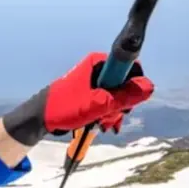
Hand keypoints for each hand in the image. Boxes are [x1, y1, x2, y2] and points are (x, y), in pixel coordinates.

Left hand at [1, 52, 153, 145]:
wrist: (39, 118)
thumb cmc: (63, 108)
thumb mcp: (97, 104)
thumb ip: (123, 96)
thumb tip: (149, 87)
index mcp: (98, 62)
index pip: (131, 67)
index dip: (133, 87)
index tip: (125, 105)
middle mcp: (98, 68)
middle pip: (126, 83)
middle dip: (122, 104)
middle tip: (112, 119)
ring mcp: (94, 81)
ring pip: (118, 95)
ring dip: (114, 112)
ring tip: (104, 125)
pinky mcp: (90, 92)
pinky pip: (108, 101)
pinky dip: (107, 113)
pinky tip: (102, 124)